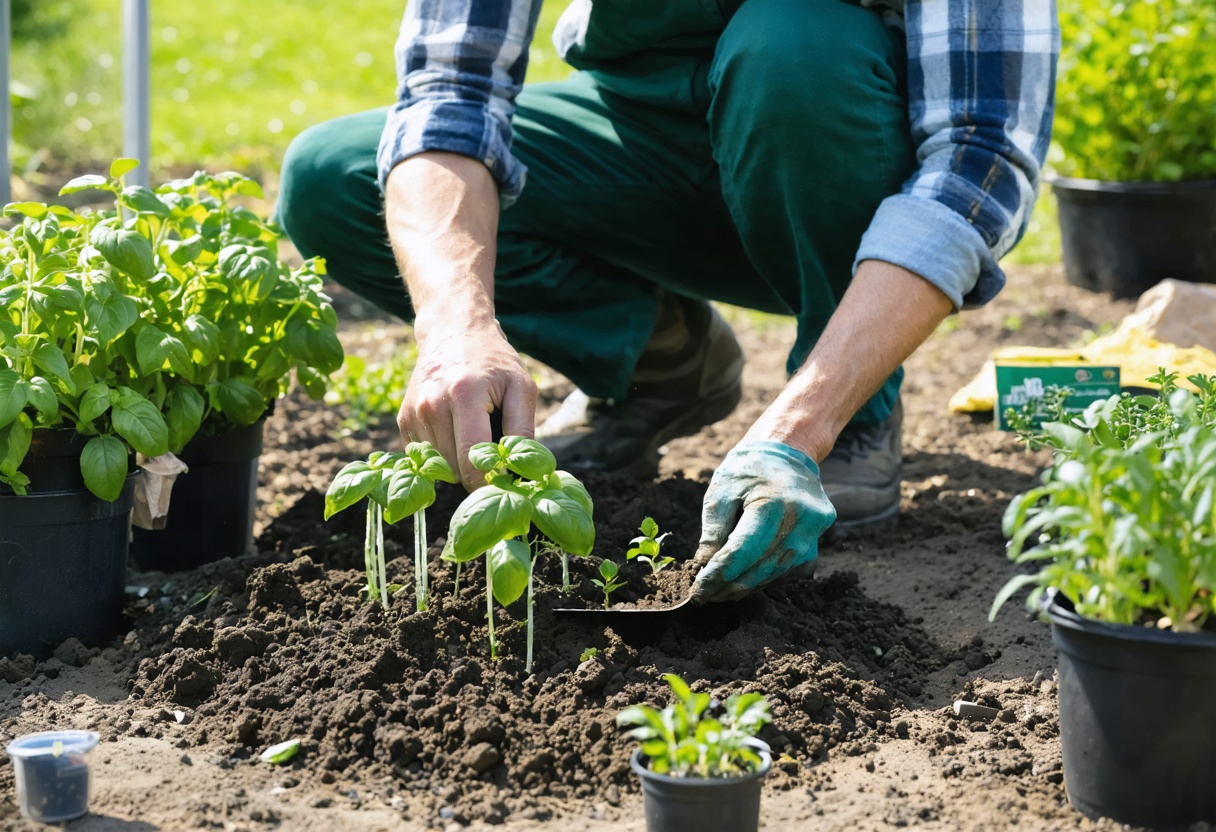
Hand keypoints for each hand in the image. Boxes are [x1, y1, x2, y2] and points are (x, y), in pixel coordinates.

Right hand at [397, 320, 536, 489]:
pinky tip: (456, 431)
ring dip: (459, 462)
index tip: (502, 484)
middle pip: (454, 467)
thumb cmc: (494, 360)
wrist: (452, 330)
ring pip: (439, 466)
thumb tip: (523, 471)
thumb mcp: (521, 386)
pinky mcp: (404, 419)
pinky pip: (426, 456)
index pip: (471, 458)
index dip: (487, 482)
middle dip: (475, 472)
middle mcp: (432, 405)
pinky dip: (444, 453)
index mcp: (464, 395)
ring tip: (473, 434)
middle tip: (494, 457)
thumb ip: (523, 429)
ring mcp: (414, 413)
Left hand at [691, 441, 835, 602]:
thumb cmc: (748, 470)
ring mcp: (814, 530)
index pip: (741, 551)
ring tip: (723, 590)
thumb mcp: (721, 491)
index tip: (697, 592)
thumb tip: (705, 568)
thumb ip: (713, 530)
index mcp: (772, 502)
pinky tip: (751, 575)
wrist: (786, 451)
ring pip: (778, 572)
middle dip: (730, 587)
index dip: (717, 576)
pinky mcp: (819, 538)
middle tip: (706, 596)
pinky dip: (771, 577)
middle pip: (761, 567)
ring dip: (749, 586)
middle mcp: (800, 518)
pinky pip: (794, 569)